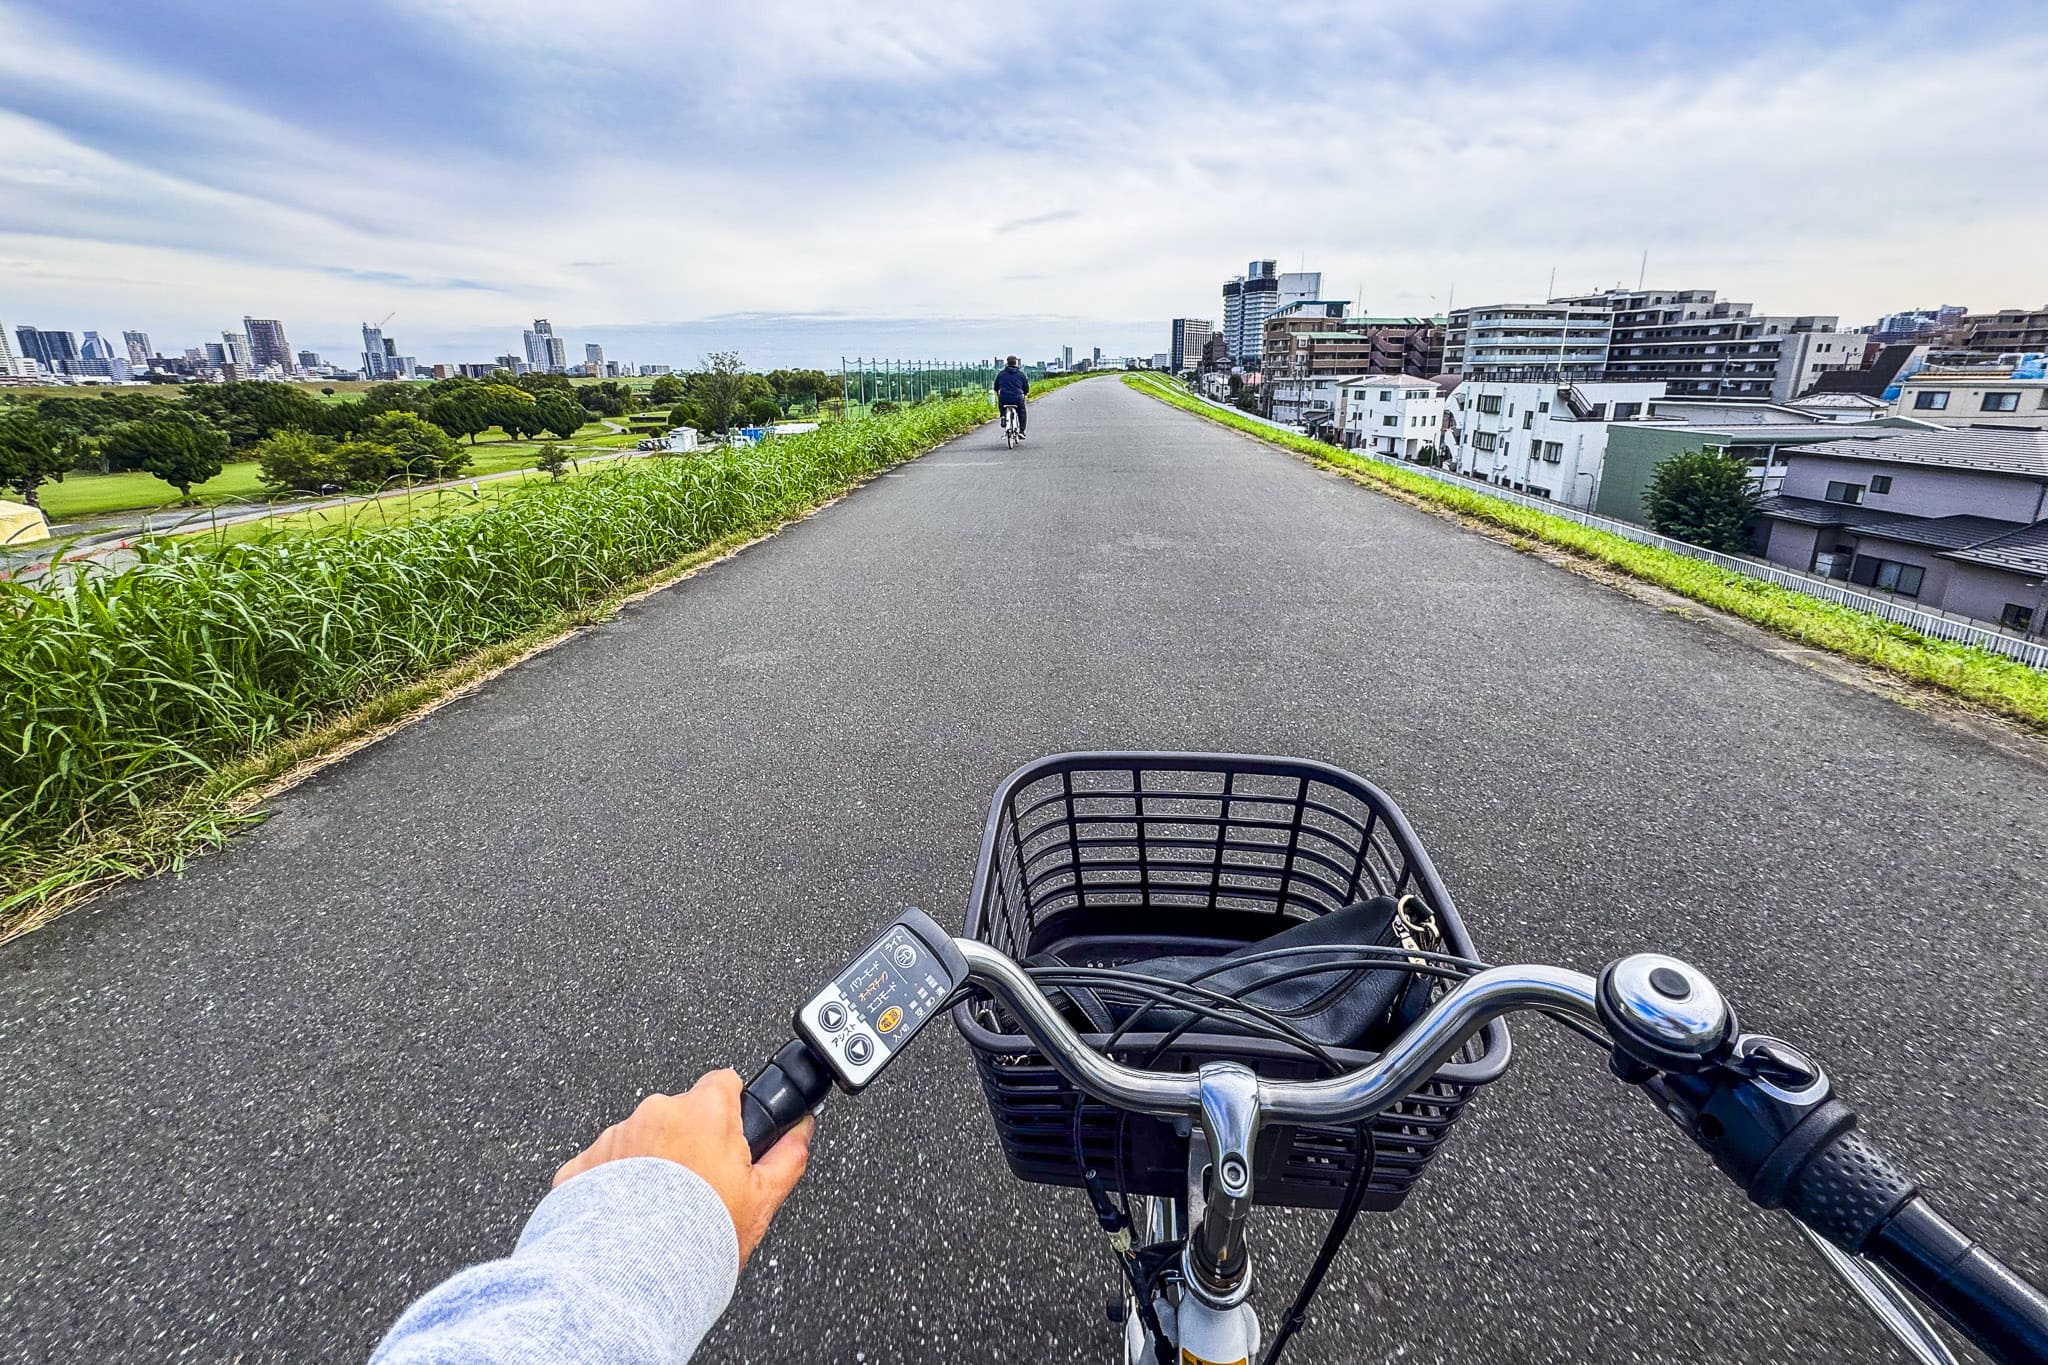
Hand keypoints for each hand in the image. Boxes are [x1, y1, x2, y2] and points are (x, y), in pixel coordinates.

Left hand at [553, 1069, 813, 1265]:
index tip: (732, 1136)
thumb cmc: (701, 1235)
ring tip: (661, 1210)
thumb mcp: (763, 1199)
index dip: (733, 1109)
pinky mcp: (582, 1165)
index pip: (724, 1083)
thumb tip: (802, 1132)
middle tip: (699, 1187)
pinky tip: (629, 1217)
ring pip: (642, 1139)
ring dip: (650, 1163)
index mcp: (704, 1111)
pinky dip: (613, 1184)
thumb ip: (788, 1156)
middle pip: (682, 1114)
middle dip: (690, 1140)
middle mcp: (656, 1113)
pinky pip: (603, 1166)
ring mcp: (615, 1137)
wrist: (636, 1276)